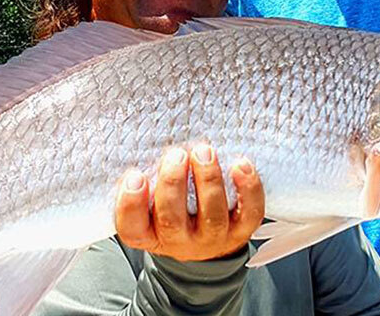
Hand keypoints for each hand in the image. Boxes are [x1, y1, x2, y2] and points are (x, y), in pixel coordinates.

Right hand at [115, 143, 264, 261]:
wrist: (203, 239)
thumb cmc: (167, 207)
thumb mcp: (147, 201)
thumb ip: (142, 179)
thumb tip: (137, 137)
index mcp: (147, 234)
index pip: (131, 227)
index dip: (131, 204)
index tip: (134, 176)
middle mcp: (178, 241)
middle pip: (171, 220)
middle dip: (173, 185)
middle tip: (175, 155)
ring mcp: (211, 238)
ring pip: (211, 216)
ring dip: (208, 181)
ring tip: (203, 151)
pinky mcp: (240, 231)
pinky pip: (249, 214)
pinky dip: (248, 189)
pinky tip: (240, 164)